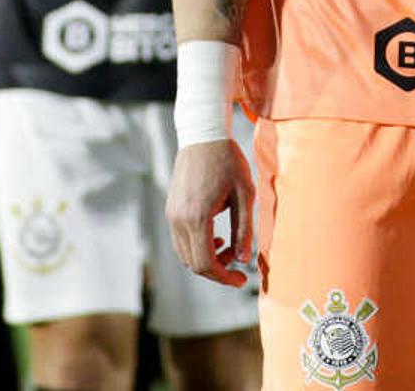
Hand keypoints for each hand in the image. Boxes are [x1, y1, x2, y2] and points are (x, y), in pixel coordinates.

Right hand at [166, 138, 253, 287]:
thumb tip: (243, 260)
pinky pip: (180, 240)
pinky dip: (196, 246)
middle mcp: (178, 218)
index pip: (205, 263)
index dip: (224, 278)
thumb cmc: (227, 161)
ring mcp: (171, 214)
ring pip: (184, 254)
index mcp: (197, 217)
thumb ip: (244, 230)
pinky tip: (215, 236)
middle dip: (217, 270)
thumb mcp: (245, 195)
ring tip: (228, 246)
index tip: (242, 280)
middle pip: (193, 263)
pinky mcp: (170, 208)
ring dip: (206, 258)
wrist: (203, 133)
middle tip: (238, 262)